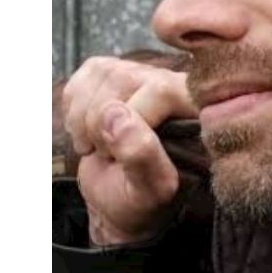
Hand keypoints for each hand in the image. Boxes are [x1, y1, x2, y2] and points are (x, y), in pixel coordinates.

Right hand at [61, 56, 197, 244]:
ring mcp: (144, 75)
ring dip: (84, 118)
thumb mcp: (149, 191)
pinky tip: (89, 131)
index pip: (161, 91)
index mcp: (196, 110)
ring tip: (100, 146)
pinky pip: (86, 72)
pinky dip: (75, 107)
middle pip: (123, 78)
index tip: (121, 155)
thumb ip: (141, 155)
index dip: (132, 122)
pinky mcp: (115, 74)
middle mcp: (174, 83)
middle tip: (108, 155)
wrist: (116, 201)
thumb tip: (115, 113)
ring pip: (102, 72)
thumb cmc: (140, 200)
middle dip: (100, 124)